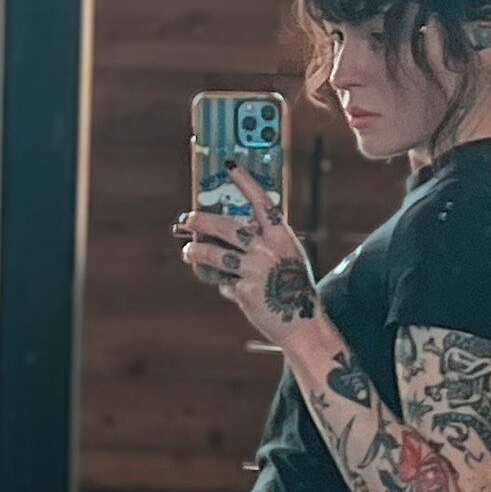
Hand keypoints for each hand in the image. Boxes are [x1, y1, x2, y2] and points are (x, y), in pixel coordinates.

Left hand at [174, 159, 319, 346]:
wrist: (302, 324)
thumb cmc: (296, 290)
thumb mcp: (289, 257)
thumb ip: (267, 241)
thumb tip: (241, 229)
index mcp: (281, 238)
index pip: (261, 202)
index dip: (245, 182)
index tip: (230, 167)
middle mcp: (266, 251)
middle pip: (227, 228)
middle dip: (203, 221)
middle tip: (188, 218)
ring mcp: (254, 272)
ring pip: (216, 255)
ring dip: (197, 252)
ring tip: (188, 251)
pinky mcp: (244, 293)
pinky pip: (225, 283)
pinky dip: (225, 285)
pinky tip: (230, 287)